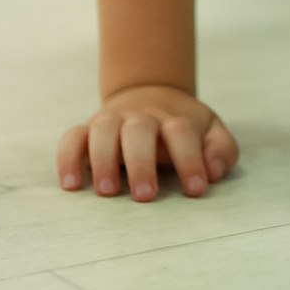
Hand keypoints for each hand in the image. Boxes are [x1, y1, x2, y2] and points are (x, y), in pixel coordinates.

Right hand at [58, 83, 237, 201]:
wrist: (151, 93)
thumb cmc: (183, 127)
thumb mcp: (211, 132)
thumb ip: (221, 150)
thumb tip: (212, 171)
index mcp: (173, 118)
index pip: (180, 132)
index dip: (189, 160)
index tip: (196, 190)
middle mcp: (141, 117)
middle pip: (138, 130)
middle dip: (140, 163)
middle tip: (145, 196)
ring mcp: (112, 120)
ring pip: (102, 129)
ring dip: (103, 159)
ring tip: (107, 192)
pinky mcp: (88, 129)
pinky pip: (72, 137)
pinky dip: (68, 157)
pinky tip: (71, 185)